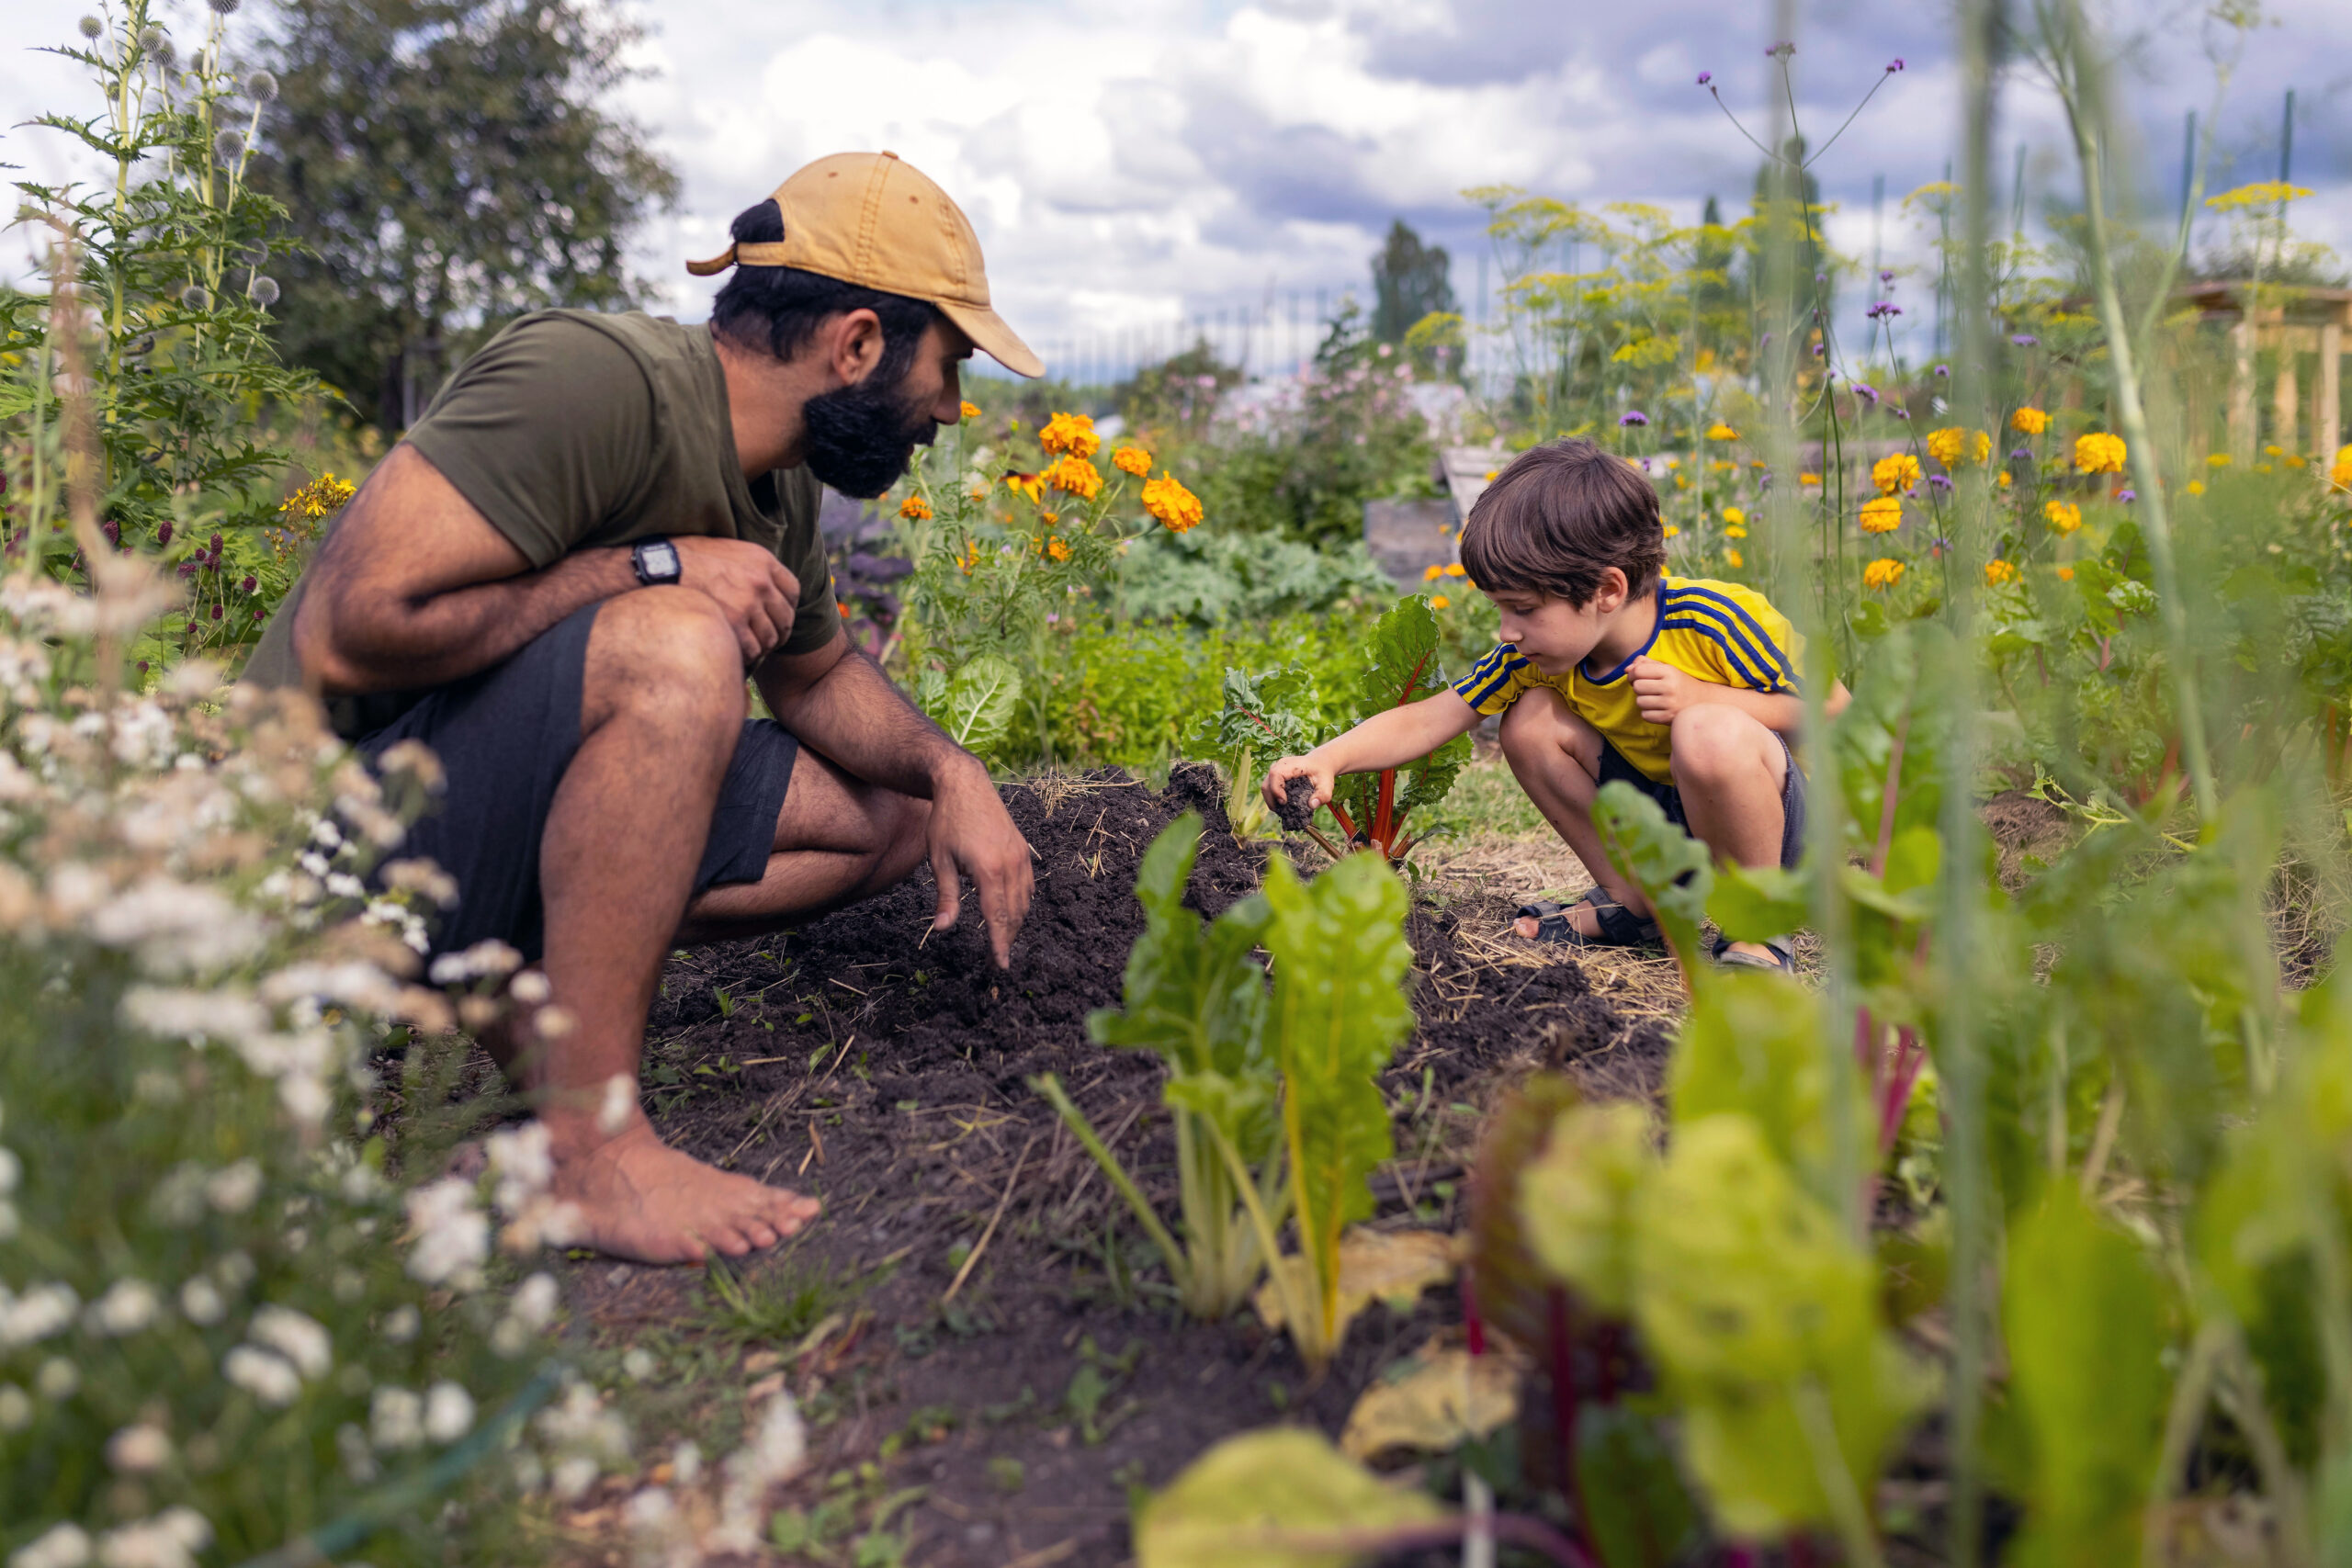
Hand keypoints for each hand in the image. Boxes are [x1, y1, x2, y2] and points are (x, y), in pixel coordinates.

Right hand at [668, 537, 800, 666]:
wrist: (664, 565)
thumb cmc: (689, 557)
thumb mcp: (729, 550)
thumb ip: (751, 567)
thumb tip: (762, 586)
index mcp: (763, 561)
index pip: (792, 590)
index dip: (788, 607)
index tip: (778, 616)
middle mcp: (761, 581)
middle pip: (785, 618)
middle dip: (778, 632)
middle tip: (767, 640)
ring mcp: (748, 602)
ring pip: (770, 637)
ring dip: (762, 646)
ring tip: (750, 648)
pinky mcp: (733, 622)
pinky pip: (752, 649)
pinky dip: (747, 655)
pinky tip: (737, 653)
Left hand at [927, 759, 1033, 967]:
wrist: (965, 783)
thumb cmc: (947, 821)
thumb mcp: (940, 860)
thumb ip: (946, 897)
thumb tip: (943, 929)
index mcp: (989, 870)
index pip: (997, 917)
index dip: (999, 944)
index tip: (1001, 965)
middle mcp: (1011, 864)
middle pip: (1014, 913)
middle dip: (1007, 938)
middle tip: (998, 961)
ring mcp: (1021, 856)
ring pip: (1024, 901)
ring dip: (1015, 922)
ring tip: (1003, 939)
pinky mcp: (1023, 849)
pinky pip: (1028, 885)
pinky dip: (1022, 903)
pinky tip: (1011, 911)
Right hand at [1261, 754, 1333, 812]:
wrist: (1320, 764)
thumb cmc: (1322, 774)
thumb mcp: (1327, 784)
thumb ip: (1323, 795)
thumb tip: (1312, 805)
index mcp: (1291, 765)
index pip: (1275, 774)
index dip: (1276, 789)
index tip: (1284, 802)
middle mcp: (1280, 766)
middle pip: (1267, 784)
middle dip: (1272, 800)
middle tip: (1283, 812)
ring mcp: (1276, 771)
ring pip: (1266, 787)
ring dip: (1271, 801)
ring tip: (1282, 811)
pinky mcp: (1275, 777)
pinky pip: (1269, 789)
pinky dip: (1273, 799)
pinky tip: (1283, 806)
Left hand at [1630, 657, 1696, 724]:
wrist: (1703, 701)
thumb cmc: (1680, 683)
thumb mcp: (1667, 669)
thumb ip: (1646, 664)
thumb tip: (1627, 669)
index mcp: (1669, 671)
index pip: (1638, 671)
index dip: (1633, 674)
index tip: (1637, 677)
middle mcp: (1670, 687)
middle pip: (1637, 687)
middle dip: (1639, 687)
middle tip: (1648, 688)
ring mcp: (1670, 704)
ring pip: (1639, 702)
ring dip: (1643, 700)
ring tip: (1654, 699)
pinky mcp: (1668, 718)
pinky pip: (1645, 715)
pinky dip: (1648, 713)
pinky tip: (1658, 708)